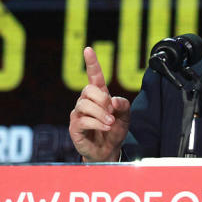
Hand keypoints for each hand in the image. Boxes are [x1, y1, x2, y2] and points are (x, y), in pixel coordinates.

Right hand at [69, 47, 130, 161]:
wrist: (109, 151)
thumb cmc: (115, 131)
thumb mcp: (126, 116)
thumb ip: (123, 105)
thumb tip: (112, 101)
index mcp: (99, 95)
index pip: (94, 75)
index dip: (91, 62)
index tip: (88, 49)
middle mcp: (86, 102)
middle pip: (88, 89)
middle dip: (102, 98)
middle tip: (111, 111)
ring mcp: (78, 114)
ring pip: (84, 104)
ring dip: (100, 113)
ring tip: (110, 122)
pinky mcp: (75, 127)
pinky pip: (83, 119)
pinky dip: (96, 123)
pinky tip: (104, 127)